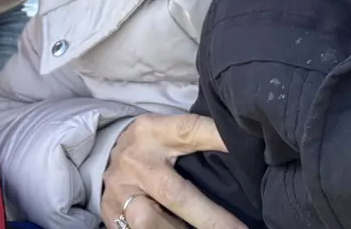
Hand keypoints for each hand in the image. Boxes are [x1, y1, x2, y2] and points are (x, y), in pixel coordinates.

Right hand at [101, 114, 245, 228]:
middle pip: (172, 192)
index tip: (244, 149)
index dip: (217, 138)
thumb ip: (198, 136)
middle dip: (209, 218)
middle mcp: (135, 161)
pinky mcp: (111, 215)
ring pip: (150, 221)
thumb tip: (243, 144)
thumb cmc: (151, 146)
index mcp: (152, 131)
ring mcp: (120, 191)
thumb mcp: (169, 131)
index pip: (189, 130)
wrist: (105, 157)